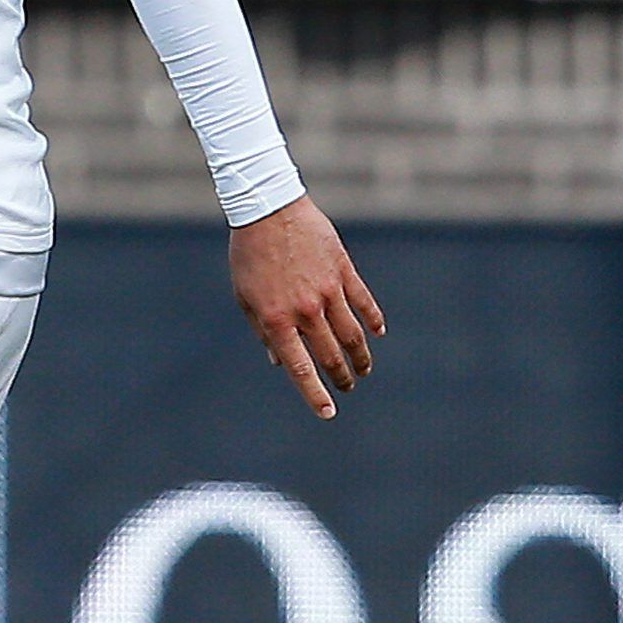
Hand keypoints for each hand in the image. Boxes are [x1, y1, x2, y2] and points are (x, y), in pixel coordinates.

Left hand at [229, 195, 383, 419]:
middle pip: (331, 356)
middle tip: (347, 387)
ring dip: (361, 357)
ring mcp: (328, 291)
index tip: (328, 412)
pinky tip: (377, 334)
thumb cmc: (249, 256)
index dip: (315, 394)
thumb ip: (263, 331)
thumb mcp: (245, 297)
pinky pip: (365, 303)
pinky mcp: (344, 272)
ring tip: (363, 369)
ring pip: (354, 335)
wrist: (268, 210)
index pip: (300, 368)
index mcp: (276, 319)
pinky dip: (374, 321)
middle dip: (341, 377)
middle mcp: (305, 310)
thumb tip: (279, 362)